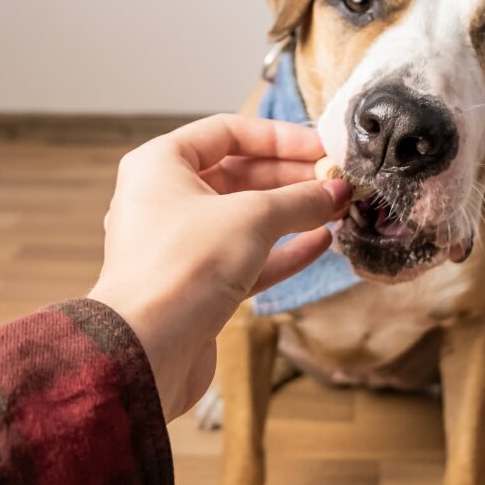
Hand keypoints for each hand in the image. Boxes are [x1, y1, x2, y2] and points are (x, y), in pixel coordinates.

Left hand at [88, 114, 351, 419]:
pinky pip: (246, 257)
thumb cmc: (183, 268)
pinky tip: (321, 243)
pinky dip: (282, 249)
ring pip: (245, 218)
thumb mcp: (252, 218)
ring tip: (337, 209)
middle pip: (238, 174)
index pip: (227, 132)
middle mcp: (165, 200)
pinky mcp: (196, 286)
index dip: (279, 138)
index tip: (322, 149)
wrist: (147, 352)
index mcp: (160, 166)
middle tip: (337, 182)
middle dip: (291, 178)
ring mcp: (180, 245)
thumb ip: (299, 200)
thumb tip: (336, 191)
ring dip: (292, 214)